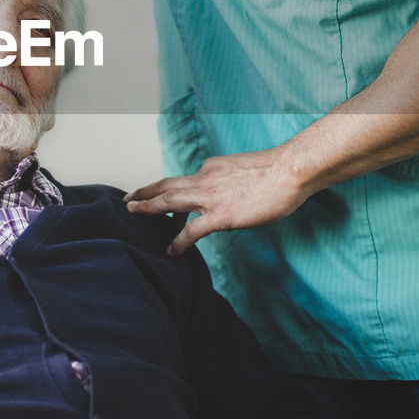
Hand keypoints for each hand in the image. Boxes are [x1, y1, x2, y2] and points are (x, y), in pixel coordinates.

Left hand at [124, 146, 311, 256]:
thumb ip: (231, 177)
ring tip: (133, 214)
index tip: (160, 194)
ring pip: (168, 201)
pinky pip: (191, 231)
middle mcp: (205, 178)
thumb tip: (231, 188)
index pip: (187, 179)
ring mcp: (210, 197)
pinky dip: (178, 240)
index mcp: (212, 167)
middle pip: (166, 185)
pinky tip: (171, 250)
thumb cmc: (278, 170)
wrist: (290, 171)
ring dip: (148, 208)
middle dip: (145, 193)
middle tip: (128, 200)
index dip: (171, 188)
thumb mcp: (245, 168)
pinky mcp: (220, 216)